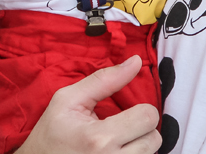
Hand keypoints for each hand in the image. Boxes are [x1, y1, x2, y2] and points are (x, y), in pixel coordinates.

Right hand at [17, 56, 160, 153]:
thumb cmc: (51, 133)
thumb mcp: (68, 100)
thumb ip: (104, 80)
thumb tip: (135, 61)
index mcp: (99, 138)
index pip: (148, 116)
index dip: (139, 110)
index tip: (124, 113)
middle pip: (154, 139)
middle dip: (140, 129)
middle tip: (120, 128)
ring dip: (139, 146)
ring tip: (117, 143)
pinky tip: (117, 153)